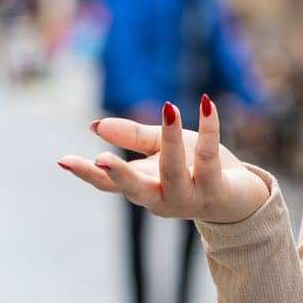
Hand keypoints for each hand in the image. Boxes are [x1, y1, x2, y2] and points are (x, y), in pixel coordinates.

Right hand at [56, 94, 271, 223]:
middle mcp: (162, 198)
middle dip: (119, 175)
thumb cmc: (195, 168)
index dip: (87, 173)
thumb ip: (133, 137)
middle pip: (135, 190)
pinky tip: (206, 104)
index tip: (62, 160)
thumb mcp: (161, 149)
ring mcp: (189, 197)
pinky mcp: (216, 190)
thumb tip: (95, 125)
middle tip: (101, 159)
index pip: (109, 184)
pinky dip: (210, 128)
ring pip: (174, 171)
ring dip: (171, 140)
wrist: (240, 196)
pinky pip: (209, 157)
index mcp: (144, 187)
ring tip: (168, 108)